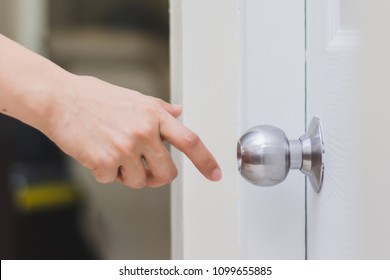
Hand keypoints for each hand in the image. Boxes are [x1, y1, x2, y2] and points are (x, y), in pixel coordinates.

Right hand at [43, 75, 221, 187]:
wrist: (60, 99)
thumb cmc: (95, 97)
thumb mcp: (134, 97)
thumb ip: (160, 109)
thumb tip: (179, 113)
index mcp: (155, 115)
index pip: (190, 141)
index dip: (206, 160)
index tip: (215, 173)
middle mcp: (144, 132)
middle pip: (167, 173)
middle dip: (156, 176)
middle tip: (144, 168)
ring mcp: (125, 148)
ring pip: (139, 181)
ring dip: (127, 174)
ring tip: (112, 152)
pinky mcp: (105, 161)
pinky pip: (112, 180)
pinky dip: (104, 172)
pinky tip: (96, 153)